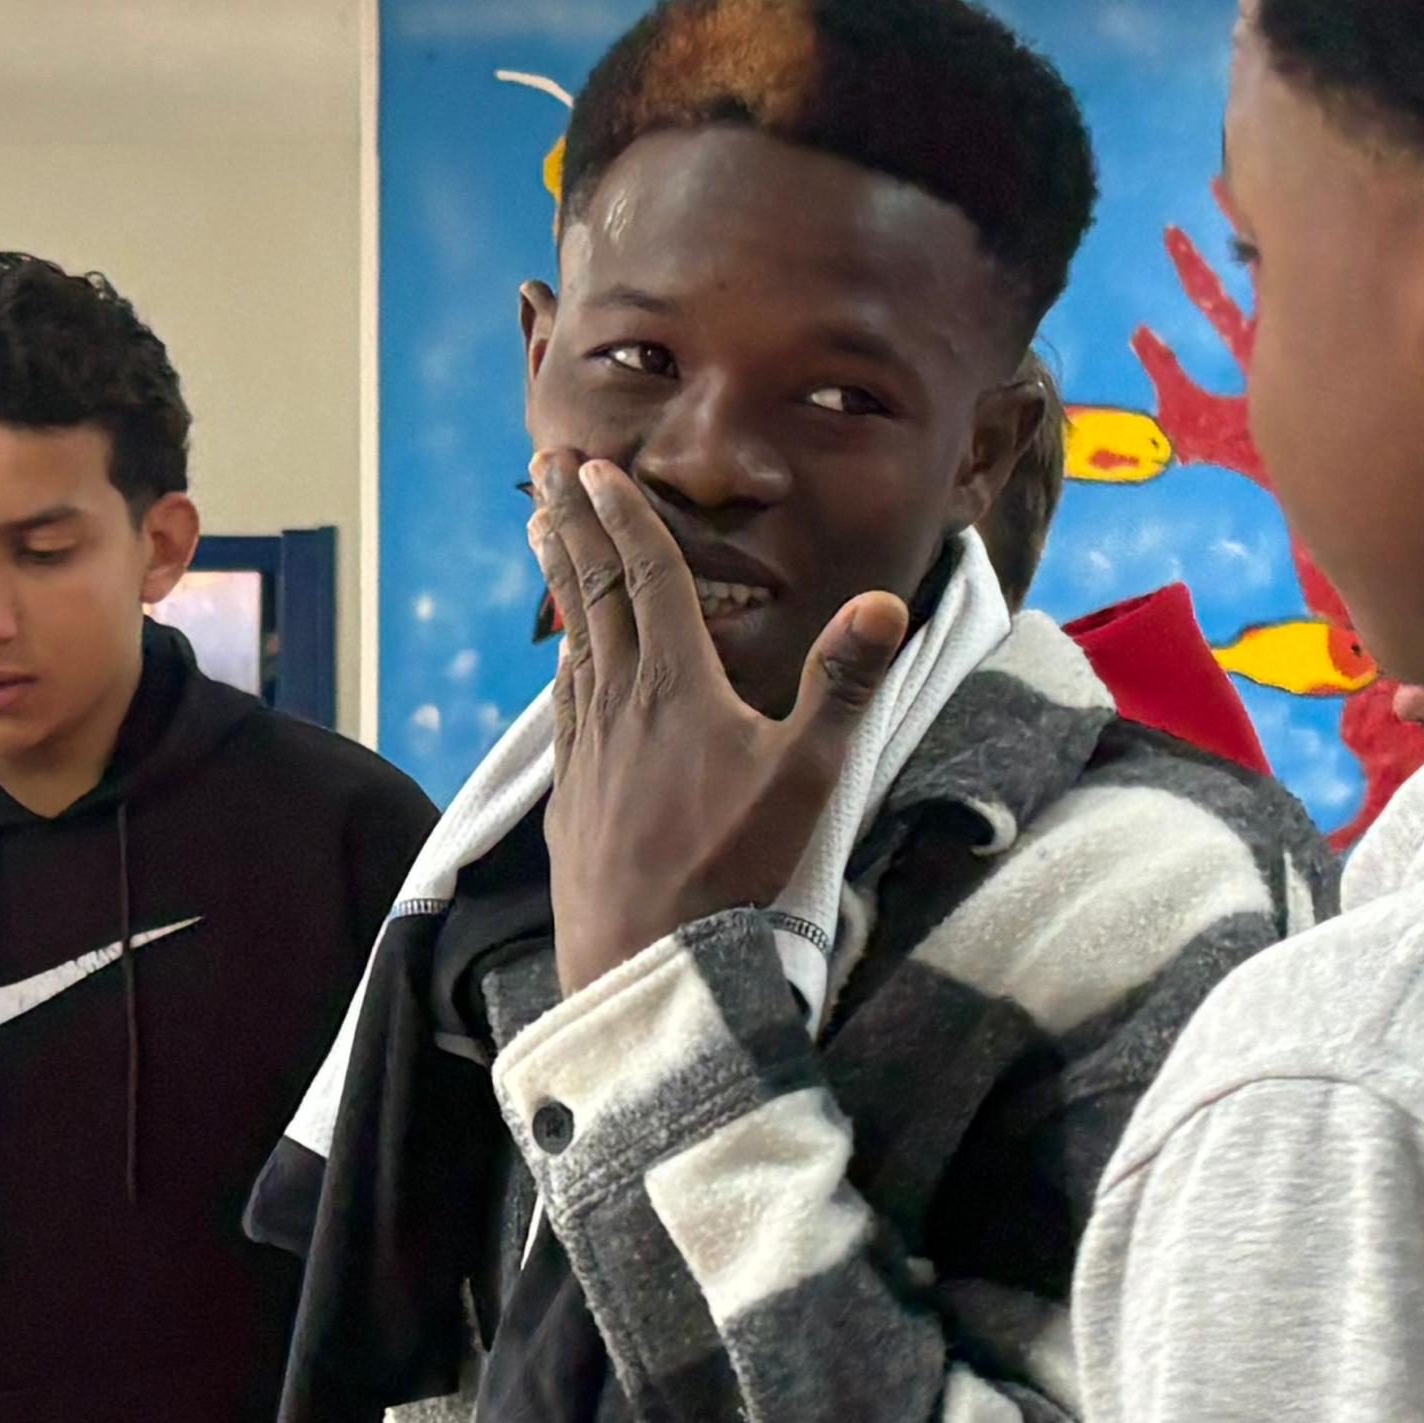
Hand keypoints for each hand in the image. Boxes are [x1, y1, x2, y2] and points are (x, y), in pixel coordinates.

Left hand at [525, 450, 907, 998]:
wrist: (640, 956)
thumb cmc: (730, 868)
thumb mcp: (804, 776)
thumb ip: (842, 685)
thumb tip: (882, 600)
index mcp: (674, 683)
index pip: (646, 578)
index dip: (623, 518)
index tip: (595, 468)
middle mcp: (618, 700)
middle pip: (590, 593)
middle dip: (571, 523)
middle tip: (543, 465)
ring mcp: (586, 745)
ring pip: (569, 640)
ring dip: (557, 579)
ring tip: (541, 533)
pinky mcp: (571, 788)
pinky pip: (563, 698)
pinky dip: (563, 655)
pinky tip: (563, 656)